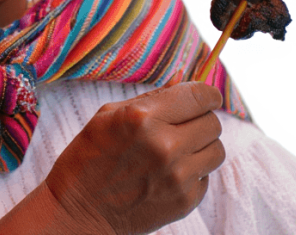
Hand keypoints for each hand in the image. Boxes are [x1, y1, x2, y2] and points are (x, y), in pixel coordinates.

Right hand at [42, 82, 225, 234]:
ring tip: (179, 151)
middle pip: (213, 123)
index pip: (200, 97)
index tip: (208, 98)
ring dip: (202, 147)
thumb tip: (184, 84)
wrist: (78, 211)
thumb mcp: (109, 115)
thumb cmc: (90, 157)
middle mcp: (165, 146)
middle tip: (184, 126)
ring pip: (217, 151)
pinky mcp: (184, 201)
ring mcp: (177, 177)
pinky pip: (206, 177)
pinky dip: (193, 173)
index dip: (208, 95)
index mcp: (144, 117)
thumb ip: (152, 99)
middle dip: (201, 120)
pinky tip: (169, 174)